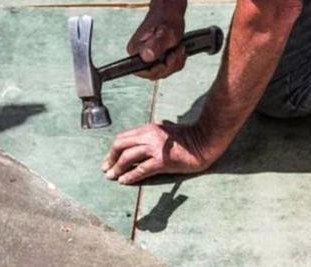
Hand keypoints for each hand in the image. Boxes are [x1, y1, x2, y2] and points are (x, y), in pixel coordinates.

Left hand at [101, 121, 221, 184]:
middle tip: (106, 169)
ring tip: (112, 177)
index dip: (113, 149)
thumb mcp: (166, 131)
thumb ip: (153, 134)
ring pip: (128, 158)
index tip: (109, 159)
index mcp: (149, 128)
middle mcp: (150, 136)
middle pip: (121, 145)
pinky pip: (141, 170)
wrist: (204, 142)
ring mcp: (155, 148)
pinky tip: (124, 181)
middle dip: (110, 158)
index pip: (124, 137)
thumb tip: (140, 143)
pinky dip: (130, 176)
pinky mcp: (162, 161)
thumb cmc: (188, 138)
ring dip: (117, 169)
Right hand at [127, 9, 184, 79]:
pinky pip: (167, 68)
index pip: (143, 72)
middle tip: (177, 49)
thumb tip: (146, 56)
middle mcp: (138, 55)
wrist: (169, 10)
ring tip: (179, 47)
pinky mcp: (155, 58)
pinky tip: (179, 50)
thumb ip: (157, 45)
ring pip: (163, 72)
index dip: (159, 69)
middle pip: (155, 74)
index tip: (169, 56)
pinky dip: (176, 61)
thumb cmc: (167, 18)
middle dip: (171, 64)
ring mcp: (147, 57)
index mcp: (135, 50)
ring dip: (175, 62)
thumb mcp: (166, 32)